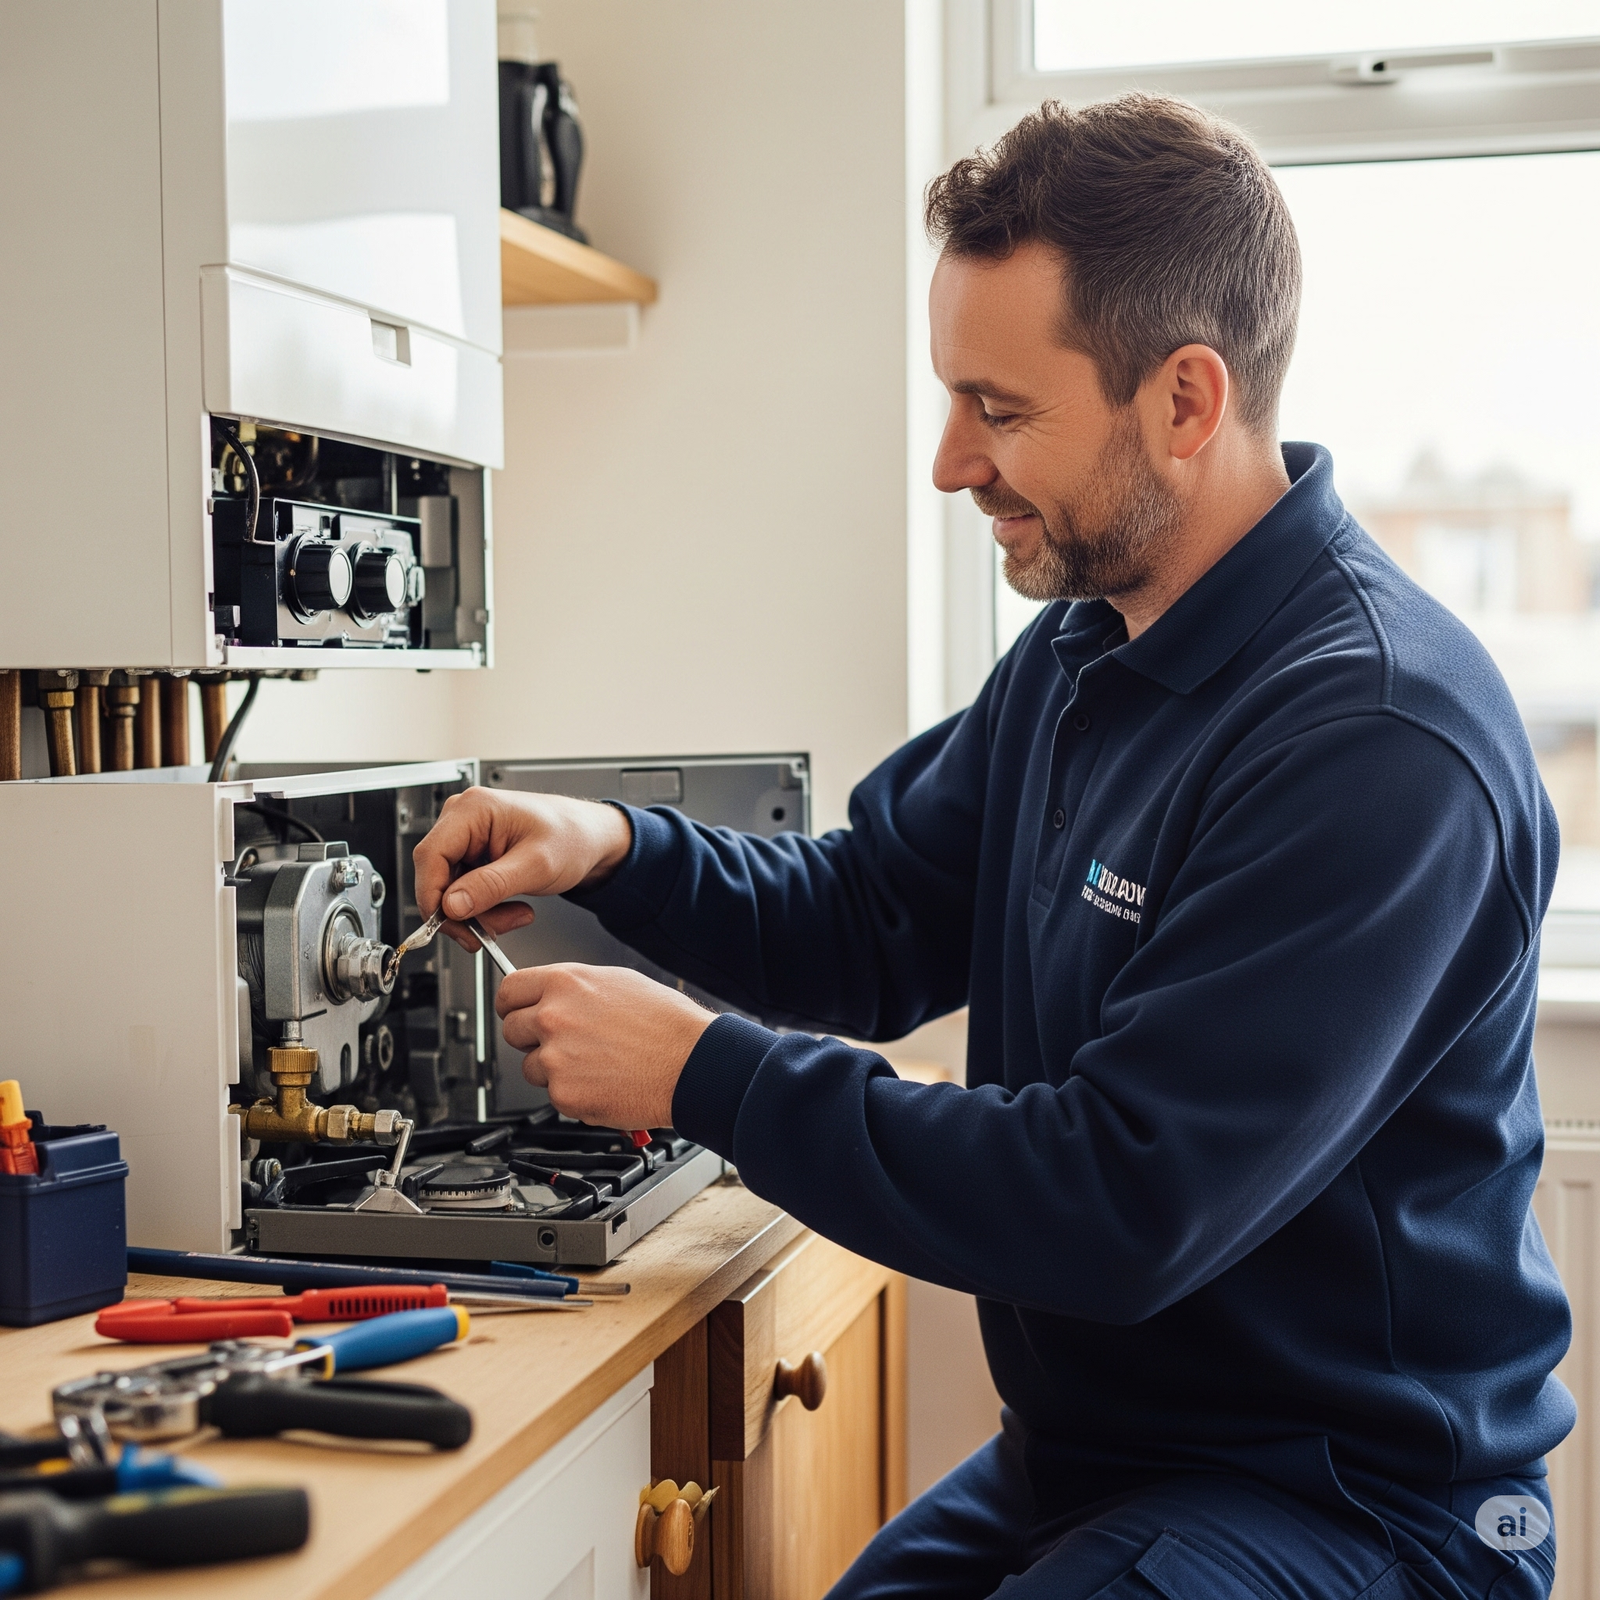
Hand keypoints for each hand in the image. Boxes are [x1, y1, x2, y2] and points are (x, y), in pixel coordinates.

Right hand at [412, 787, 632, 950]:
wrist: (592, 840)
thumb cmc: (573, 837)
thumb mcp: (535, 865)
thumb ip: (491, 885)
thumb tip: (451, 905)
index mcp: (473, 809)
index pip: (430, 856)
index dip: (433, 895)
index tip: (449, 924)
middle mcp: (463, 819)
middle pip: (437, 876)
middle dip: (463, 911)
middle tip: (489, 932)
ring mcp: (467, 838)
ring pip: (450, 890)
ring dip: (479, 913)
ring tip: (515, 916)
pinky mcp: (474, 855)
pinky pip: (464, 891)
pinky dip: (485, 908)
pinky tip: (511, 909)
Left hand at [498, 964, 715, 1127]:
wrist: (691, 1062)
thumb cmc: (666, 1024)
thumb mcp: (618, 982)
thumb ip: (575, 990)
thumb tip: (555, 996)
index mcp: (566, 983)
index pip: (509, 990)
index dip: (513, 1004)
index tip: (518, 1012)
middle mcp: (554, 1017)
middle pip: (511, 1029)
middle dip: (531, 1038)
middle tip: (563, 1044)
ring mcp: (556, 1057)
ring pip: (531, 1067)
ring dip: (554, 1070)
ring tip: (595, 1064)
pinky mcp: (565, 1094)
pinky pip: (555, 1095)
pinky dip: (574, 1094)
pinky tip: (604, 1082)